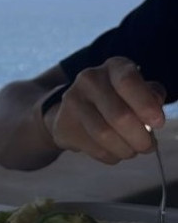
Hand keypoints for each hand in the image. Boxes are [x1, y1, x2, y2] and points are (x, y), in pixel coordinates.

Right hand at [45, 57, 165, 163]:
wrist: (76, 111)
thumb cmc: (118, 99)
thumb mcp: (138, 91)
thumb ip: (152, 96)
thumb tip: (153, 113)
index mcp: (114, 67)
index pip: (128, 82)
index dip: (145, 105)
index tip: (158, 123)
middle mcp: (90, 79)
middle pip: (119, 115)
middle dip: (140, 137)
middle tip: (148, 147)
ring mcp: (73, 101)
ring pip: (105, 135)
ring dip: (125, 150)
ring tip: (132, 151)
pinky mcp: (63, 124)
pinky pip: (94, 148)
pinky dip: (111, 156)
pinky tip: (114, 151)